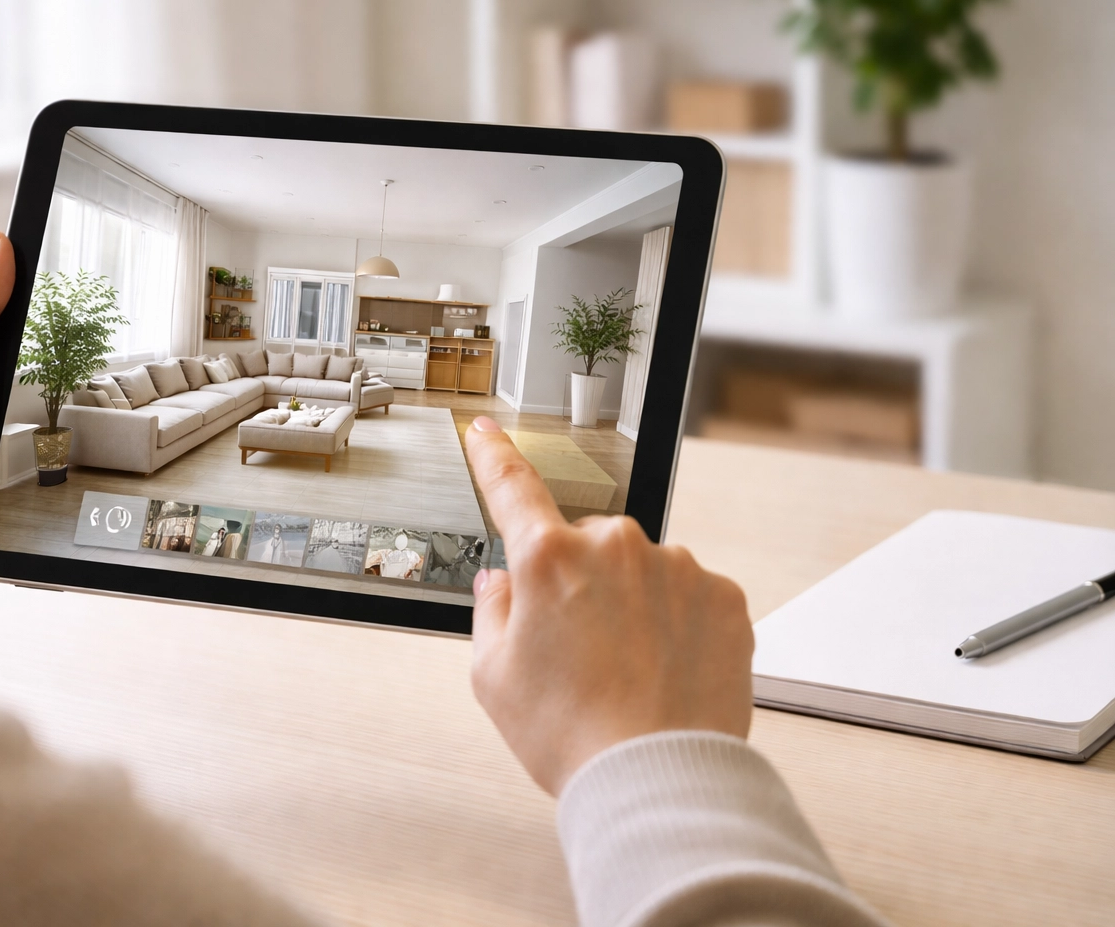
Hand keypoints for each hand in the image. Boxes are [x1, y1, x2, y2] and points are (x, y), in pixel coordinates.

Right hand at [464, 416, 753, 795]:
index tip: (487, 433)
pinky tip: (660, 671)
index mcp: (549, 559)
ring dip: (628, 603)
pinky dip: (674, 624)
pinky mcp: (722, 596)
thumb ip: (492, 613)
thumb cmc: (574, 735)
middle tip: (572, 648)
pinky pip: (687, 595)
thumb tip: (503, 586)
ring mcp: (675, 568)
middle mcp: (615, 547)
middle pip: (583, 545)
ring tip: (622, 672)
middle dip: (575, 581)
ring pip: (639, 570)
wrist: (658, 777)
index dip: (494, 456)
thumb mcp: (494, 678)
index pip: (512, 488)